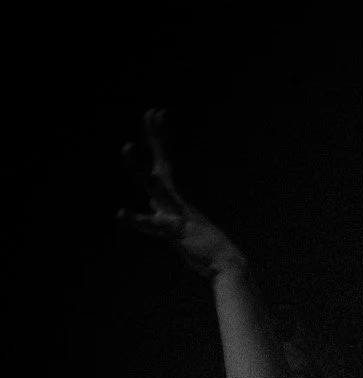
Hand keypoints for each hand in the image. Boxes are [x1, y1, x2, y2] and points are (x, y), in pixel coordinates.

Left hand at [120, 109, 244, 279]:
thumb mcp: (180, 229)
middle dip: (155, 139)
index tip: (157, 114)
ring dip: (139, 168)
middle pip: (161, 164)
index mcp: (175, 199)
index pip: (163, 163)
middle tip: (150, 112)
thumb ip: (163, 217)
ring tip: (125, 148)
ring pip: (155, 187)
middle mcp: (175, 201)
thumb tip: (153, 207)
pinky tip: (121, 213)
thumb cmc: (204, 249)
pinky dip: (136, 220)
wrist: (226, 265)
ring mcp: (176, 214)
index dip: (158, 139)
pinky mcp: (176, 232)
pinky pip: (153, 225)